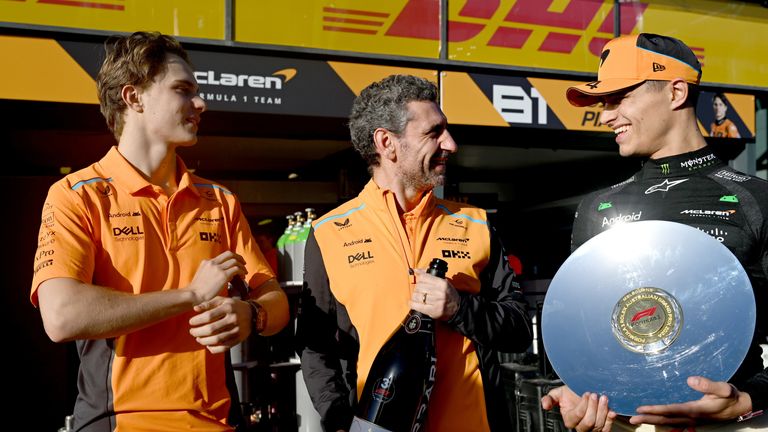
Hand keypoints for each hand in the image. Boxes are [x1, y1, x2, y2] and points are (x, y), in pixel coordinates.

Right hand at [187, 251, 245, 304]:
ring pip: (235, 261)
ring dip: (242, 266)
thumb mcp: (203, 275)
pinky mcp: (223, 275)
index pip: (223, 255)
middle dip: (239, 257)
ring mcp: (218, 268)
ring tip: (244, 272)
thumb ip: (213, 272)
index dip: (232, 258)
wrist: (194, 295)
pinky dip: (241, 272)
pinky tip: (242, 277)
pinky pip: (236, 269)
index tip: (236, 262)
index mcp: (207, 262)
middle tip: (243, 263)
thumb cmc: (198, 290)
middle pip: (230, 254)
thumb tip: (227, 274)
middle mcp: (213, 262)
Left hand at [189, 296, 251, 353]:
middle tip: (192, 332)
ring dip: (204, 341)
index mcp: (228, 307)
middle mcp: (233, 319)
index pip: (209, 316)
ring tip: (198, 338)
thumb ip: (208, 303)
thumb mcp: (223, 300)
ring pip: (217, 340)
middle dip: (198, 332)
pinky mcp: (239, 339)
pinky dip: (214, 349)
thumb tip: (195, 309)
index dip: (197, 320)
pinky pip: (224, 347)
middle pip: (211, 329)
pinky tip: (208, 345)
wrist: (253, 314)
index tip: (191, 322)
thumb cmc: (234, 306)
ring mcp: (237, 330)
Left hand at [410, 268, 459, 319]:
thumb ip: (428, 275)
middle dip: (417, 289)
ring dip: (415, 297)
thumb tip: (415, 270)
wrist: (457, 307)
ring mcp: (436, 302)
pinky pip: (417, 306)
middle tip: (420, 291)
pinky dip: (413, 304)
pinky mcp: (433, 310)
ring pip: (417, 296)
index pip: (423, 277)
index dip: (420, 280)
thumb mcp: (442, 281)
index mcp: (442, 283)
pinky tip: (413, 303)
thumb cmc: (448, 293)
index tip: (420, 282)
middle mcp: (439, 292)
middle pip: (419, 287)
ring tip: (418, 298)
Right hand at [541, 385, 615, 431]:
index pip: (577, 415)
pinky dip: (610, 419)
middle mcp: (580, 426)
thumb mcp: (558, 393)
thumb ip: (550, 398)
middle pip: (588, 422)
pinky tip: (611, 411)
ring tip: (604, 398)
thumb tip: (545, 405)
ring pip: (598, 425)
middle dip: (593, 407)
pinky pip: (606, 428)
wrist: (581, 393)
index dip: (583, 405)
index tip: (586, 393)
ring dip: (602, 410)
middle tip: (595, 395)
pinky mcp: (601, 428)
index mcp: (569, 419)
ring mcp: (591, 428)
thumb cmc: (570, 393)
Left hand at [629, 376, 751, 425]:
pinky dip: (660, 420)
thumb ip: (708, 385)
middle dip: (648, 418)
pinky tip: (650, 419)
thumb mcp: (724, 388)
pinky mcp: (690, 418)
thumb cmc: (729, 396)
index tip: (642, 409)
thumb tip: (690, 380)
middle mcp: (691, 417)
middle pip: (666, 419)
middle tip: (632, 418)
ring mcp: (690, 420)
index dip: (657, 410)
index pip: (672, 410)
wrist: (738, 406)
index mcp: (697, 410)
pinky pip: (672, 421)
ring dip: (651, 421)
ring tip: (635, 419)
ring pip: (667, 422)